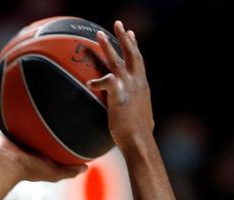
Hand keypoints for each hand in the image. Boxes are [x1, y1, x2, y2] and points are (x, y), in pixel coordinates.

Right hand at [0, 112, 85, 181]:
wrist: (9, 165)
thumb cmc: (30, 169)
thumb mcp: (55, 172)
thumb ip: (70, 171)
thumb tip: (86, 167)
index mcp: (32, 155)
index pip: (40, 146)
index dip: (45, 139)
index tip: (53, 129)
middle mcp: (19, 148)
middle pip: (23, 136)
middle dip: (27, 128)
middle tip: (35, 115)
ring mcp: (6, 144)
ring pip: (7, 130)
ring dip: (9, 121)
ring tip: (15, 108)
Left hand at [89, 21, 154, 150]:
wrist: (139, 141)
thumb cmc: (139, 134)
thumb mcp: (142, 117)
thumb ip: (138, 110)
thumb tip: (140, 119)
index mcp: (142, 86)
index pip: (139, 61)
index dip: (134, 46)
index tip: (131, 34)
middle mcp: (138, 82)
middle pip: (132, 54)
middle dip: (124, 37)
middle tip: (118, 24)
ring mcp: (129, 87)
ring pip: (117, 61)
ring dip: (108, 46)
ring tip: (99, 34)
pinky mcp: (119, 95)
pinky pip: (105, 81)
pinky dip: (97, 80)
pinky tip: (90, 82)